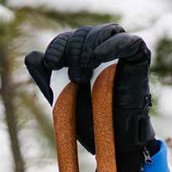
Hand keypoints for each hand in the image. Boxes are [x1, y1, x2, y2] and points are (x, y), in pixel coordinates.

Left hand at [24, 23, 155, 171]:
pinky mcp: (140, 60)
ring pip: (107, 31)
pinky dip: (114, 45)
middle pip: (86, 32)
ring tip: (83, 70)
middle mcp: (104, 49)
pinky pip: (131, 42)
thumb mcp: (61, 97)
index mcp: (84, 54)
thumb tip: (32, 56)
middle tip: (73, 76)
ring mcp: (123, 53)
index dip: (58, 45)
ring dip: (90, 46)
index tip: (51, 63)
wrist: (111, 140)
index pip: (69, 37)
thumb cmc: (89, 119)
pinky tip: (99, 57)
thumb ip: (46, 77)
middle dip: (73, 49)